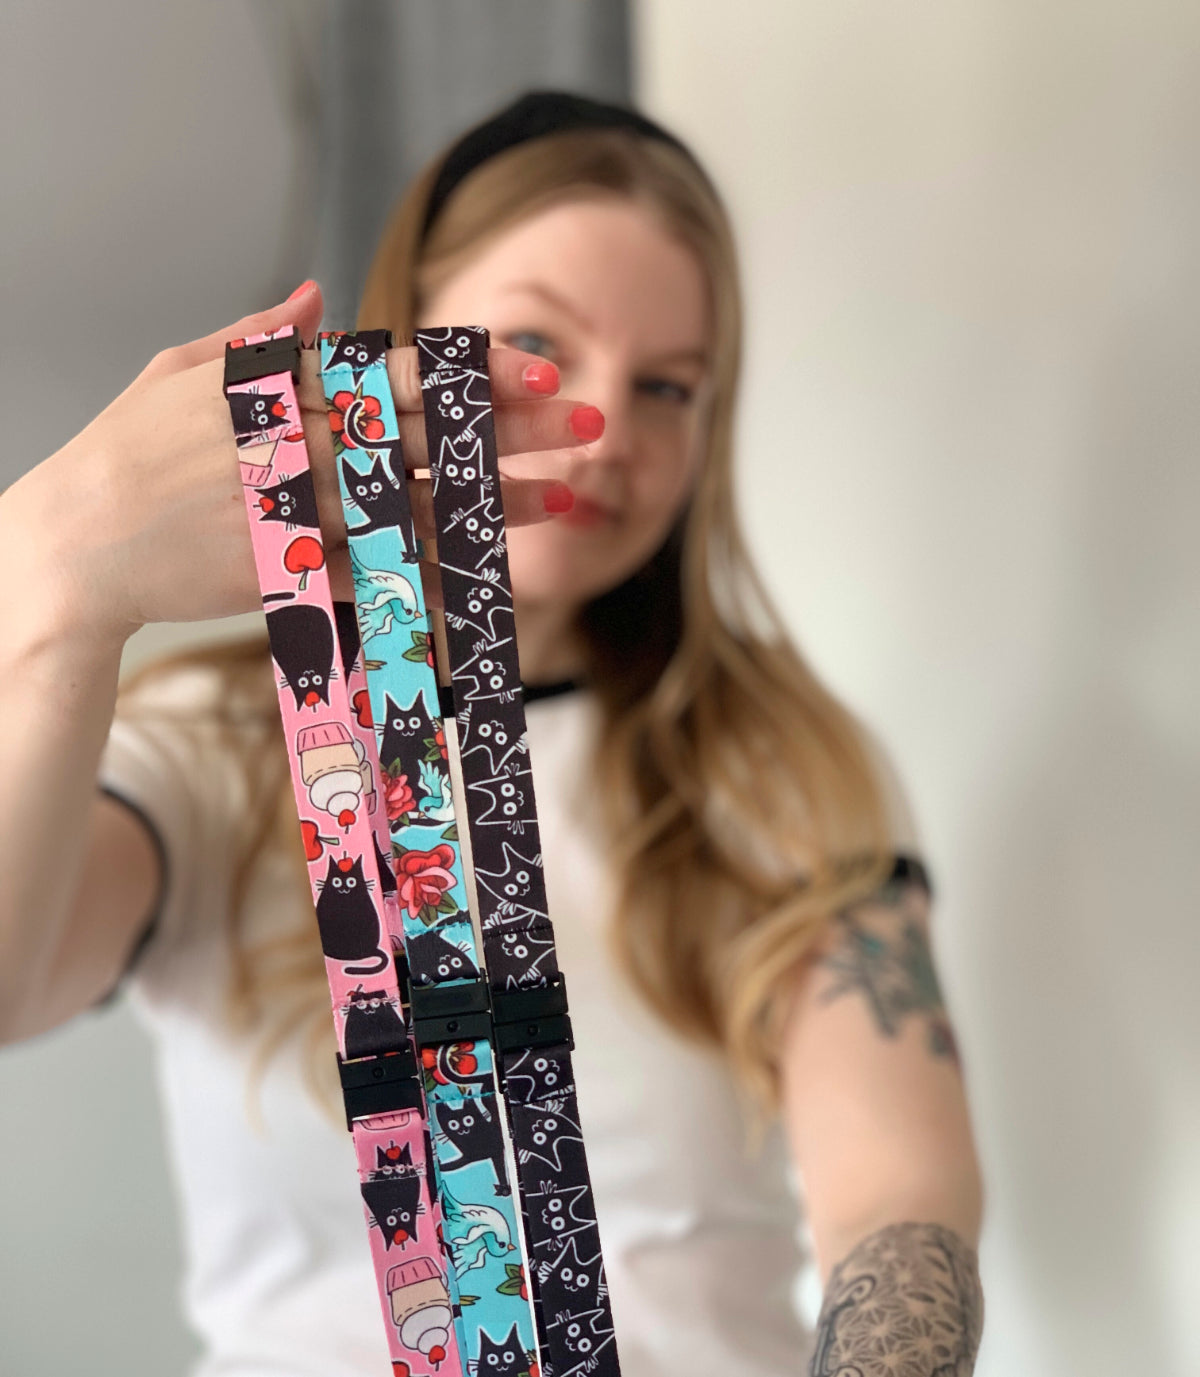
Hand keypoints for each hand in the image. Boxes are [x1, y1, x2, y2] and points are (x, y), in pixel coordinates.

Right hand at [6, 281, 588, 644]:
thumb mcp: (180, 371)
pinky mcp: (290, 571)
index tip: (542, 371)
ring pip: (421, 504)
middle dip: (514, 429)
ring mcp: (296, 510)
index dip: (477, 374)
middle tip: (590, 423)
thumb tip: (321, 295)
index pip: (398, 372)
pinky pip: (380, 575)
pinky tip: (496, 577)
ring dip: (497, 503)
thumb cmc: (125, 452)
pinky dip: (440, 577)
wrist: (75, 545)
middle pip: (428, 433)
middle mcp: (295, 442)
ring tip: (565, 498)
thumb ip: (257, 336)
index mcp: (276, 386)